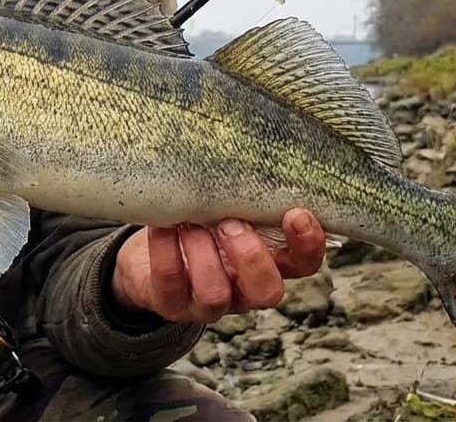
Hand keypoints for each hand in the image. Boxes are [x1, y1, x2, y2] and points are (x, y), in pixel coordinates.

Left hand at [109, 209, 325, 322]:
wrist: (148, 255)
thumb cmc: (200, 220)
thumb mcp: (227, 206)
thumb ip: (246, 194)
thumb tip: (255, 150)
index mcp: (269, 264)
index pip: (304, 264)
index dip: (307, 244)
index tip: (296, 213)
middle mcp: (244, 291)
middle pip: (268, 292)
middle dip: (251, 256)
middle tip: (229, 223)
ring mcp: (208, 304)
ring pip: (216, 294)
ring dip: (203, 254)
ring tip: (189, 223)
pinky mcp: (171, 304)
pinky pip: (170, 282)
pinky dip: (165, 250)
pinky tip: (162, 226)